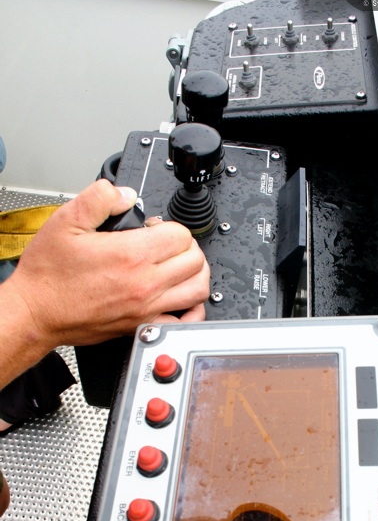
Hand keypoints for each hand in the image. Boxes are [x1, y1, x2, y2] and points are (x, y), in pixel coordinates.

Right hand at [6, 179, 209, 349]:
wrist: (36, 311)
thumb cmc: (49, 275)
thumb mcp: (66, 221)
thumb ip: (99, 198)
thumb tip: (126, 194)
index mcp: (131, 254)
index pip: (180, 235)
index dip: (169, 226)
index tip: (154, 229)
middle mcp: (145, 283)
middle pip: (195, 260)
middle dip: (186, 246)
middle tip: (167, 245)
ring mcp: (147, 308)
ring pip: (198, 289)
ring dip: (195, 273)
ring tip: (180, 267)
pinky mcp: (143, 326)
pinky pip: (184, 321)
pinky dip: (191, 309)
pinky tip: (181, 299)